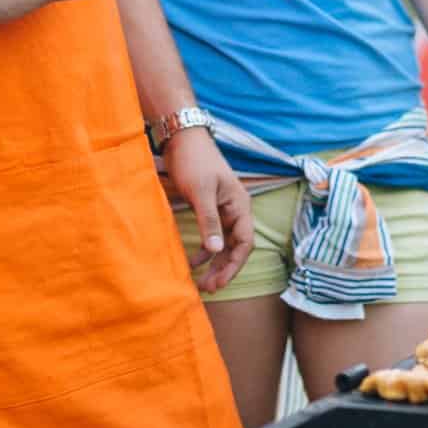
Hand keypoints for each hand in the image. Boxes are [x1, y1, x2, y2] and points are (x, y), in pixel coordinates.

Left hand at [164, 126, 252, 292]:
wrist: (182, 138)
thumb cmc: (194, 162)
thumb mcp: (201, 193)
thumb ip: (208, 222)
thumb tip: (214, 252)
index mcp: (240, 206)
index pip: (245, 243)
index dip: (234, 265)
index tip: (219, 283)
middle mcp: (235, 210)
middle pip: (235, 248)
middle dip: (223, 269)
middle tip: (207, 288)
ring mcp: (222, 210)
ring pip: (223, 244)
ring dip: (213, 263)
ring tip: (200, 281)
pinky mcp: (209, 208)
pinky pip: (211, 236)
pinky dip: (204, 250)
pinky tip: (192, 261)